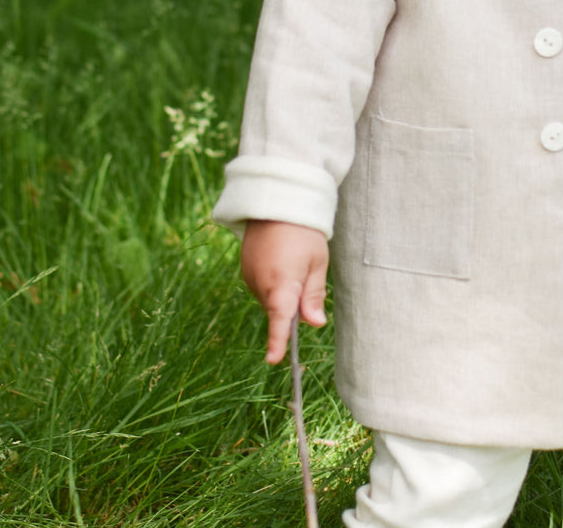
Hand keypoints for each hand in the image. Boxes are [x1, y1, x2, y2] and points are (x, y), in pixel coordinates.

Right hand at [240, 220, 329, 363]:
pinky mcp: (245, 268)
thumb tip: (315, 323)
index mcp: (281, 283)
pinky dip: (272, 282)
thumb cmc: (304, 232)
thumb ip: (313, 295)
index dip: (277, 341)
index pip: (279, 320)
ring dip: (282, 292)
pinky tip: (280, 259)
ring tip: (292, 260)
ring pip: (269, 298)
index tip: (274, 360)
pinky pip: (260, 286)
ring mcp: (249, 275)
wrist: (276, 201)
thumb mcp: (317, 262)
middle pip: (278, 310)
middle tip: (307, 275)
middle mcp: (260, 283)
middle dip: (292, 305)